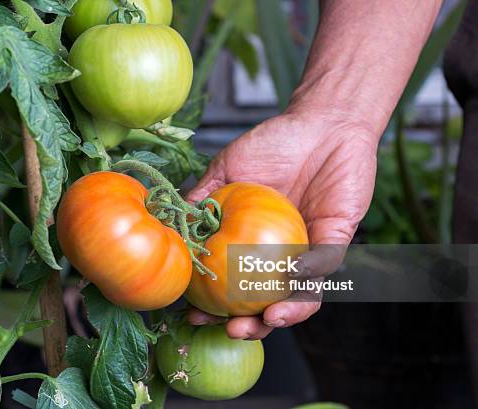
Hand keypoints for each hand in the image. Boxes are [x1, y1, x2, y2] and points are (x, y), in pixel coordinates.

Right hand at [186, 111, 377, 338]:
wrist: (320, 122)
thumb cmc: (274, 143)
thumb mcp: (228, 168)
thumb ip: (204, 196)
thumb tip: (173, 222)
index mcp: (254, 242)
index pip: (234, 282)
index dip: (215, 304)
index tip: (194, 314)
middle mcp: (282, 254)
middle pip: (268, 301)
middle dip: (252, 325)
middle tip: (231, 330)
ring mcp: (310, 249)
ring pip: (302, 295)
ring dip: (286, 314)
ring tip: (266, 321)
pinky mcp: (337, 237)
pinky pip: (327, 262)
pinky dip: (311, 272)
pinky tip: (294, 276)